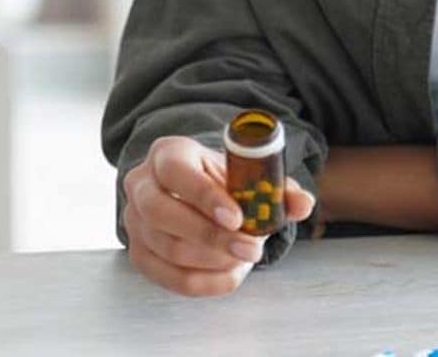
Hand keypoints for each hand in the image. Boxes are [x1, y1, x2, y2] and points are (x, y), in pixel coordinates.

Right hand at [121, 135, 316, 296]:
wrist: (194, 195)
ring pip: (167, 248)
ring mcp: (134, 221)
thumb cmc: (220, 182)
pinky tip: (231, 273)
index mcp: (167, 154)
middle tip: (251, 249)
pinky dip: (206, 283)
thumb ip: (275, 188)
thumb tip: (303, 204)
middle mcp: (140, 184)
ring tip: (245, 257)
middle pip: (161, 213)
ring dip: (214, 260)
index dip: (205, 196)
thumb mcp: (246, 175)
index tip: (237, 218)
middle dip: (210, 236)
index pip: (175, 171)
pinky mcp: (139, 253)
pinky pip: (169, 277)